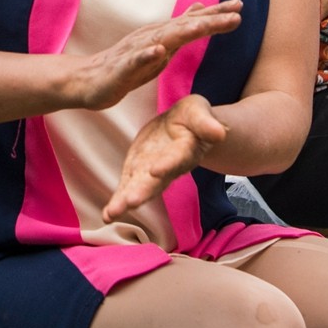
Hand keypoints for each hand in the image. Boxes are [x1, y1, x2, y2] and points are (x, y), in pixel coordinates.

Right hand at [61, 0, 243, 110]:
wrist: (89, 80)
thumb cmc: (126, 66)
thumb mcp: (159, 46)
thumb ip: (180, 28)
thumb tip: (200, 8)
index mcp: (163, 35)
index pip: (193, 22)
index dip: (216, 14)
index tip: (240, 6)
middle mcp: (152, 37)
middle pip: (185, 26)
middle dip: (211, 19)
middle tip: (237, 12)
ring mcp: (136, 51)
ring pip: (163, 39)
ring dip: (184, 31)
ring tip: (204, 25)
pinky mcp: (122, 68)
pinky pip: (135, 61)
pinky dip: (147, 55)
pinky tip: (158, 51)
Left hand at [104, 95, 228, 221]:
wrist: (182, 126)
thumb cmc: (193, 117)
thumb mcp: (199, 112)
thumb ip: (206, 123)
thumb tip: (220, 132)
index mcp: (185, 150)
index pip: (177, 158)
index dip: (168, 164)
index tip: (156, 170)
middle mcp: (169, 167)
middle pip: (157, 182)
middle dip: (144, 192)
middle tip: (131, 202)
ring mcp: (152, 173)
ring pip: (140, 189)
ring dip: (126, 201)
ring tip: (113, 213)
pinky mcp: (138, 173)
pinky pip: (128, 188)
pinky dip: (118, 202)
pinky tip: (107, 215)